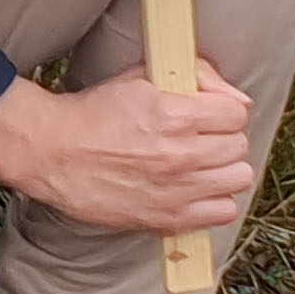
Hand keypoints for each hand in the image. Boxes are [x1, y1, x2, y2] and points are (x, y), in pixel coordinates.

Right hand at [0, 64, 254, 235]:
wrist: (55, 153)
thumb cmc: (96, 112)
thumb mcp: (143, 76)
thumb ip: (196, 76)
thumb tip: (234, 97)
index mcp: (174, 114)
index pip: (238, 114)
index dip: (226, 110)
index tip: (212, 112)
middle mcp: (180, 154)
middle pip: (240, 146)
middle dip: (225, 137)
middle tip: (204, 136)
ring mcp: (176, 189)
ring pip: (238, 178)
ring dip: (225, 169)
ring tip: (204, 163)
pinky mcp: (167, 218)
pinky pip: (222, 212)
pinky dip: (216, 200)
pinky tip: (197, 189)